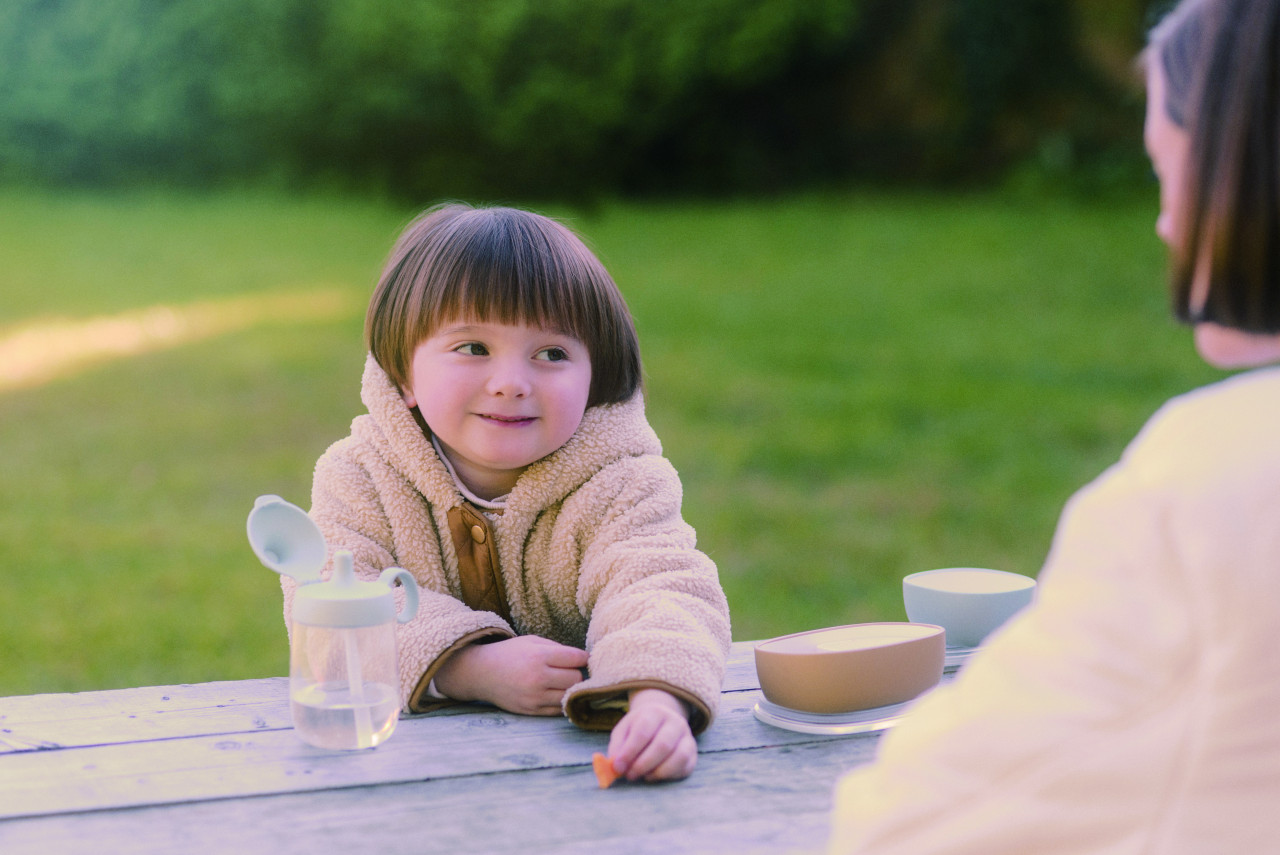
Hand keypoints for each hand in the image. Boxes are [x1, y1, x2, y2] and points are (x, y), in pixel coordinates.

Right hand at [433, 635, 587, 715]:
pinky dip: (561, 701)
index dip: (583, 657)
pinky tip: (555, 693)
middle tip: (569, 670)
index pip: (577, 658)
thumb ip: (558, 648)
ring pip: (569, 696)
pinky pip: (558, 709)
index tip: (581, 658)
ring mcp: (534, 697)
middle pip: (577, 678)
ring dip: (570, 689)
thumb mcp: (533, 641)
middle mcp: (537, 678)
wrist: (482, 673)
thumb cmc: (511, 653)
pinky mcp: (531, 710)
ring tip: (562, 682)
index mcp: (539, 656)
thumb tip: (584, 660)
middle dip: (576, 673)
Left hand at [607, 688, 696, 781]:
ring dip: (657, 772)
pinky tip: (653, 775)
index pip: (643, 732)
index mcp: (655, 712)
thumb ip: (617, 747)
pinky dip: (668, 775)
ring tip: (642, 775)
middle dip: (643, 765)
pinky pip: (685, 767)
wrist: (662, 721)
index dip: (629, 752)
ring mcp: (687, 736)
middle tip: (629, 775)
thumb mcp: (624, 731)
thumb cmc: (639, 728)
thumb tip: (615, 767)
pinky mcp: (693, 752)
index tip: (618, 767)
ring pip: (678, 757)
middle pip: (662, 745)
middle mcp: (675, 722)